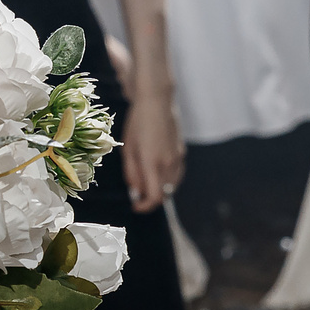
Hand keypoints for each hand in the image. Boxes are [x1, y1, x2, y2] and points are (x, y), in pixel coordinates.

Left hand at [118, 94, 184, 213]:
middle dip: (150, 199)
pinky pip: (176, 176)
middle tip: (138, 196)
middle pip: (164, 195)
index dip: (144, 206)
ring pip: (172, 187)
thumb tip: (135, 191)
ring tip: (146, 182)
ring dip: (159, 190)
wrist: (157, 102)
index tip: (135, 206)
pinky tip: (157, 174)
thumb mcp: (128, 149)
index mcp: (152, 163)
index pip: (154, 197)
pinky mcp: (182, 154)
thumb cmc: (138, 123)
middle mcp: (168, 164)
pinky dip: (168, 181)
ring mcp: (178, 159)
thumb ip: (132, 173)